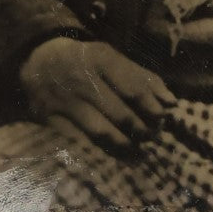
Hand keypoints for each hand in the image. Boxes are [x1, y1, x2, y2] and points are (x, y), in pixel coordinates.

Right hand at [18, 37, 175, 148]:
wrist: (40, 60)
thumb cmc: (86, 61)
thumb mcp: (112, 58)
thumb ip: (142, 78)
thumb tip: (172, 102)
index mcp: (102, 59)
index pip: (133, 89)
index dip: (152, 108)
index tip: (164, 119)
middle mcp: (83, 79)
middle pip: (120, 113)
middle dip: (141, 129)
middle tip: (152, 136)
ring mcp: (65, 100)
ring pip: (100, 131)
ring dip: (124, 144)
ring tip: (137, 149)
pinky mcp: (49, 118)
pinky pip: (79, 141)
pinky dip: (98, 150)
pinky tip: (112, 153)